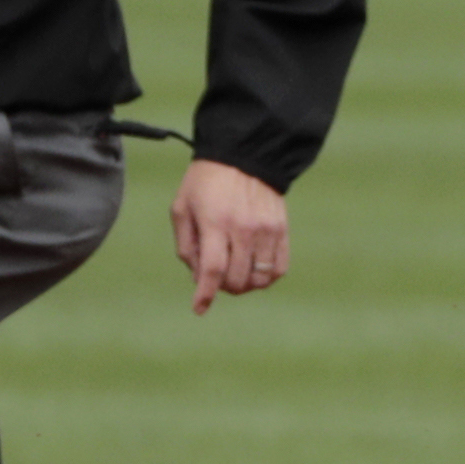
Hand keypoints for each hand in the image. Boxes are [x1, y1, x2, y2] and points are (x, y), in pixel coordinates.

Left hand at [170, 159, 288, 315]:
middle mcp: (243, 228)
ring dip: (245, 285)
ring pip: (259, 279)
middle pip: (237, 279)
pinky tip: (255, 270)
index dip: (205, 294)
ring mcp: (266, 230)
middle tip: (216, 276)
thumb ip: (186, 246)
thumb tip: (199, 280)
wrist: (244, 154)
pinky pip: (279, 269)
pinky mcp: (282, 229)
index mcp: (214, 222)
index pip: (213, 269)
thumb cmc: (205, 183)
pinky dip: (266, 278)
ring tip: (236, 273)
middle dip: (223, 287)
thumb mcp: (182, 208)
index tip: (199, 308)